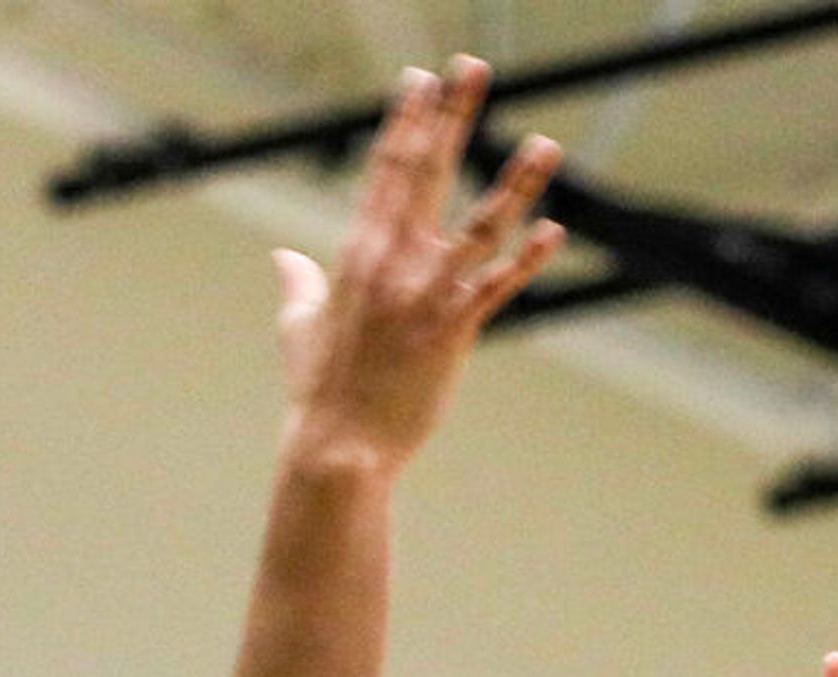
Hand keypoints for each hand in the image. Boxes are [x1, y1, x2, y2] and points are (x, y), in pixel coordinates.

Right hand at [272, 59, 566, 475]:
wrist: (338, 447)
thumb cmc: (318, 390)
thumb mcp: (297, 326)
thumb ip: (296, 284)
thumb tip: (282, 258)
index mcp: (355, 253)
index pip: (384, 171)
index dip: (407, 121)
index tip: (423, 80)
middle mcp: (392, 263)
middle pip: (426, 173)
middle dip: (451, 117)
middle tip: (472, 67)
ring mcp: (425, 295)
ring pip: (479, 225)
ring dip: (515, 182)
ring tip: (546, 142)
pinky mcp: (453, 332)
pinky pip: (498, 287)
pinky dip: (527, 258)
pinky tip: (555, 229)